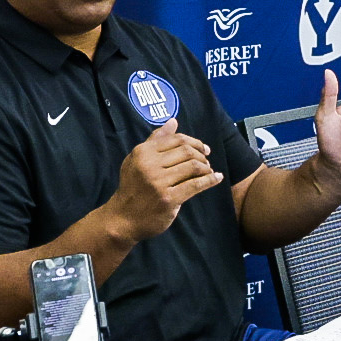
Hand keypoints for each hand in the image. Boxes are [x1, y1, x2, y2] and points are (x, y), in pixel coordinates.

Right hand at [109, 119, 222, 242]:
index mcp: (143, 152)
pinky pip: (195, 185)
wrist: (123, 219)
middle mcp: (149, 165)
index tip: (203, 148)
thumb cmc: (133, 188)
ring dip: (206, 167)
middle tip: (207, 161)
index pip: (176, 139)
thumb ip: (155, 140)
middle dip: (201, 154)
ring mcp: (159, 182)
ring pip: (193, 166)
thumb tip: (173, 121)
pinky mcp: (168, 199)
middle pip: (186, 151)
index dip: (194, 142)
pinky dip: (210, 180)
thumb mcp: (137, 160)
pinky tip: (217, 178)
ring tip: (208, 171)